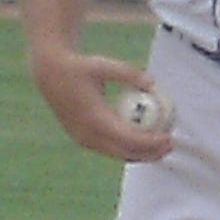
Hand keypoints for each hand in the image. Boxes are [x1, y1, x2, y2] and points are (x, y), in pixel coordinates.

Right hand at [29, 47, 174, 161]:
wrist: (49, 73)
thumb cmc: (80, 67)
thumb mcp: (104, 65)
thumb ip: (129, 74)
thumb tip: (154, 84)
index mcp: (95, 119)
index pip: (129, 138)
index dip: (151, 142)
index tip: (169, 137)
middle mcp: (88, 135)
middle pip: (125, 153)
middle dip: (150, 153)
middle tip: (171, 144)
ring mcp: (83, 140)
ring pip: (117, 154)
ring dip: (140, 154)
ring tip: (161, 147)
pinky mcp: (81, 140)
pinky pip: (108, 149)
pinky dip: (127, 148)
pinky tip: (143, 142)